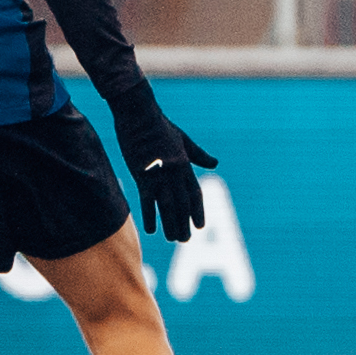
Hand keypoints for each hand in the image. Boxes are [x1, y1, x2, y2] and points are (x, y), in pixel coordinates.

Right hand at [104, 82, 217, 244]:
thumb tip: (216, 163)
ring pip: (169, 207)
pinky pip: (148, 201)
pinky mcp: (142, 175)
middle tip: (186, 240)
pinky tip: (151, 231)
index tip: (200, 226)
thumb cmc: (160, 125)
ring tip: (174, 240)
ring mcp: (159, 175)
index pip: (196, 194)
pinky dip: (151, 216)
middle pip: (184, 204)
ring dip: (172, 225)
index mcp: (185, 165)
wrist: (139, 114)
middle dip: (185, 224)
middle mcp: (175, 173)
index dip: (198, 211)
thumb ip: (199, 154)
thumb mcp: (184, 139)